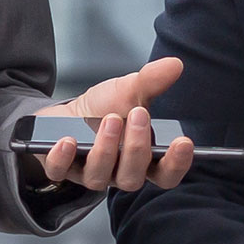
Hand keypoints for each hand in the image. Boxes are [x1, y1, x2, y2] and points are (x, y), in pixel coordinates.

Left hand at [38, 56, 197, 192]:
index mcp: (142, 161)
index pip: (165, 175)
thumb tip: (174, 65)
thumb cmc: (102, 111)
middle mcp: (117, 173)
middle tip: (138, 114)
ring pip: (99, 178)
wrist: (67, 115)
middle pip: (132, 178)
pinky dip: (62, 158)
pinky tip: (67, 140)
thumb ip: (151, 82)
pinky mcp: (60, 170)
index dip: (176, 164)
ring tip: (109, 120)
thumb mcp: (129, 91)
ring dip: (105, 150)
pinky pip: (60, 172)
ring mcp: (88, 174)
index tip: (183, 141)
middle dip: (136, 148)